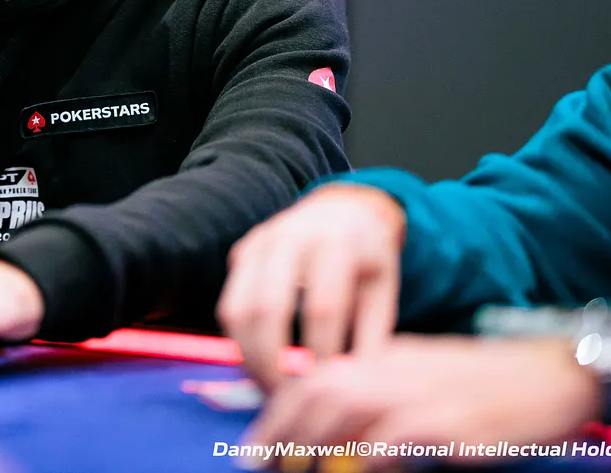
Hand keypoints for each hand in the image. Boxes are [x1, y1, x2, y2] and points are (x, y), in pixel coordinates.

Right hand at [218, 183, 405, 389]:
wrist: (343, 210)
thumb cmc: (367, 259)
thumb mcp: (382, 290)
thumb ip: (372, 336)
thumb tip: (354, 390)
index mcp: (336, 241)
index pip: (323, 307)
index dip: (322, 354)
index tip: (327, 390)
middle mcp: (290, 235)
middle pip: (268, 308)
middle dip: (273, 362)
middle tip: (285, 400)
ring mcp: (259, 241)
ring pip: (238, 308)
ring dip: (247, 356)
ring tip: (267, 389)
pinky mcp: (241, 252)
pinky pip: (229, 304)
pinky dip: (238, 342)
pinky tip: (257, 365)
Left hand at [244, 336, 600, 464]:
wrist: (555, 372)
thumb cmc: (485, 385)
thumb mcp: (421, 378)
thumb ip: (377, 396)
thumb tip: (329, 431)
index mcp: (383, 357)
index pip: (313, 379)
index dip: (275, 412)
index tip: (253, 444)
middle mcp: (394, 368)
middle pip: (319, 393)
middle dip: (280, 431)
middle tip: (257, 464)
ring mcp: (423, 392)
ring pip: (347, 410)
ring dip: (311, 444)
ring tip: (291, 471)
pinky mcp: (454, 422)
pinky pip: (398, 438)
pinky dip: (370, 457)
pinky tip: (359, 471)